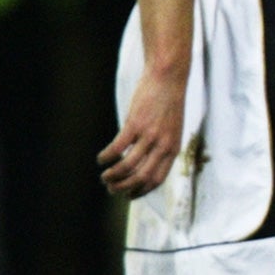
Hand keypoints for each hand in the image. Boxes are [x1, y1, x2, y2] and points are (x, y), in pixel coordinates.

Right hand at [99, 66, 186, 196]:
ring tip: (104, 176)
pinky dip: (107, 157)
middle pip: (141, 177)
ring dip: (113, 175)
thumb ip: (161, 146)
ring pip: (128, 166)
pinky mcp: (135, 123)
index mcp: (173, 149)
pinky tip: (101, 159)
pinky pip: (117, 147)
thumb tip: (144, 161)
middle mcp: (163, 145)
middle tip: (111, 188)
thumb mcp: (172, 129)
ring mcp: (149, 135)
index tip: (129, 196)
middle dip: (124, 188)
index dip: (141, 191)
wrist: (169, 78)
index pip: (157, 179)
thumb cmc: (168, 103)